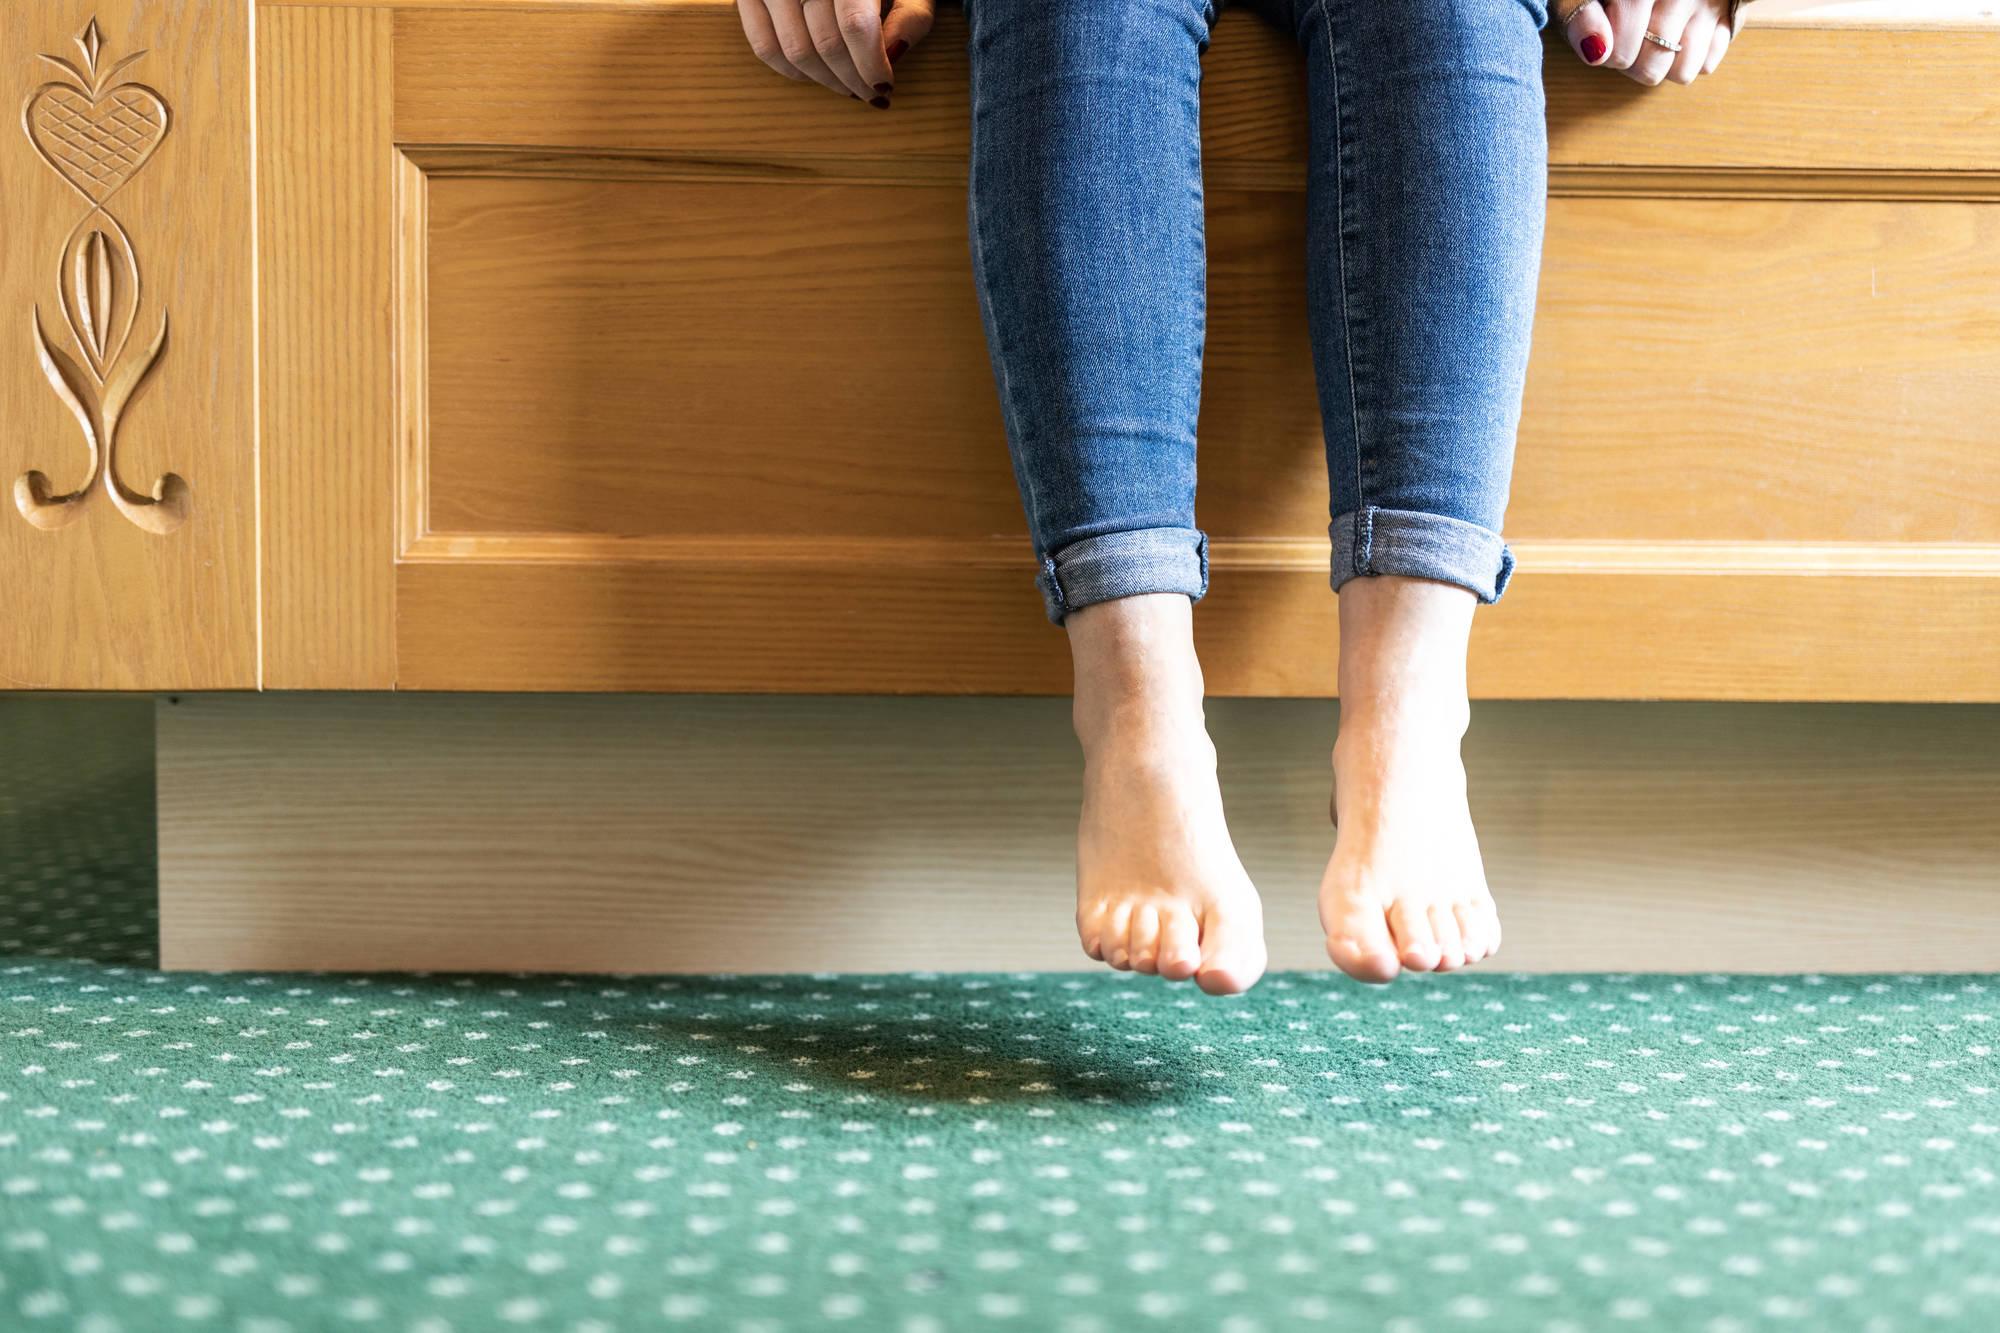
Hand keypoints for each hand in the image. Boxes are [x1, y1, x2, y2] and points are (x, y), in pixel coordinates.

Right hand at [738, 0, 935, 105]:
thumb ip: (911, 16)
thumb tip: (893, 56)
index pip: (855, 25)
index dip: (871, 65)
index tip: (884, 86)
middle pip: (826, 43)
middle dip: (852, 79)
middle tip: (869, 93)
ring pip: (796, 50)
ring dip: (825, 80)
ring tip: (847, 86)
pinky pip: (763, 45)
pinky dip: (791, 70)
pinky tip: (815, 75)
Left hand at [1557, 0, 1734, 84]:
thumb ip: (1579, 14)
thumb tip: (1597, 51)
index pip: (1620, 52)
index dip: (1608, 54)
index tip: (1605, 36)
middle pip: (1650, 68)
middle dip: (1633, 63)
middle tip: (1630, 37)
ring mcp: (1710, 2)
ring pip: (1681, 72)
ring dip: (1662, 64)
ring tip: (1653, 36)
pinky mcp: (1731, 13)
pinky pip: (1706, 64)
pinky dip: (1690, 57)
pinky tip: (1679, 33)